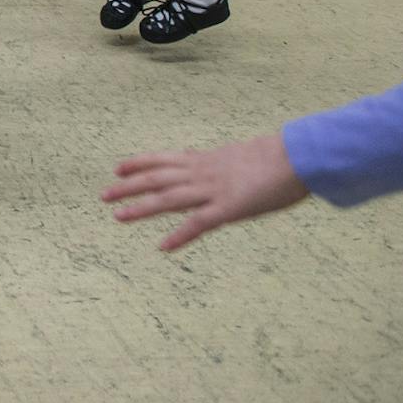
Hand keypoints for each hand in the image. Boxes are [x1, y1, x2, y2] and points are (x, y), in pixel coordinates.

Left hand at [102, 134, 310, 251]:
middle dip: (129, 186)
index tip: (118, 166)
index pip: (165, 159)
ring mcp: (214, 190)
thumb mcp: (244, 157)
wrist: (298, 155)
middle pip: (158, 178)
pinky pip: (199, 223)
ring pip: (169, 199)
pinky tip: (162, 246)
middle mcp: (203, 173)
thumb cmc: (280, 158)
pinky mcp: (230, 208)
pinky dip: (180, 235)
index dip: (140, 162)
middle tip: (104, 195)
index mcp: (208, 160)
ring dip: (142, 208)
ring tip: (118, 217)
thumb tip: (223, 168)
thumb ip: (227, 166)